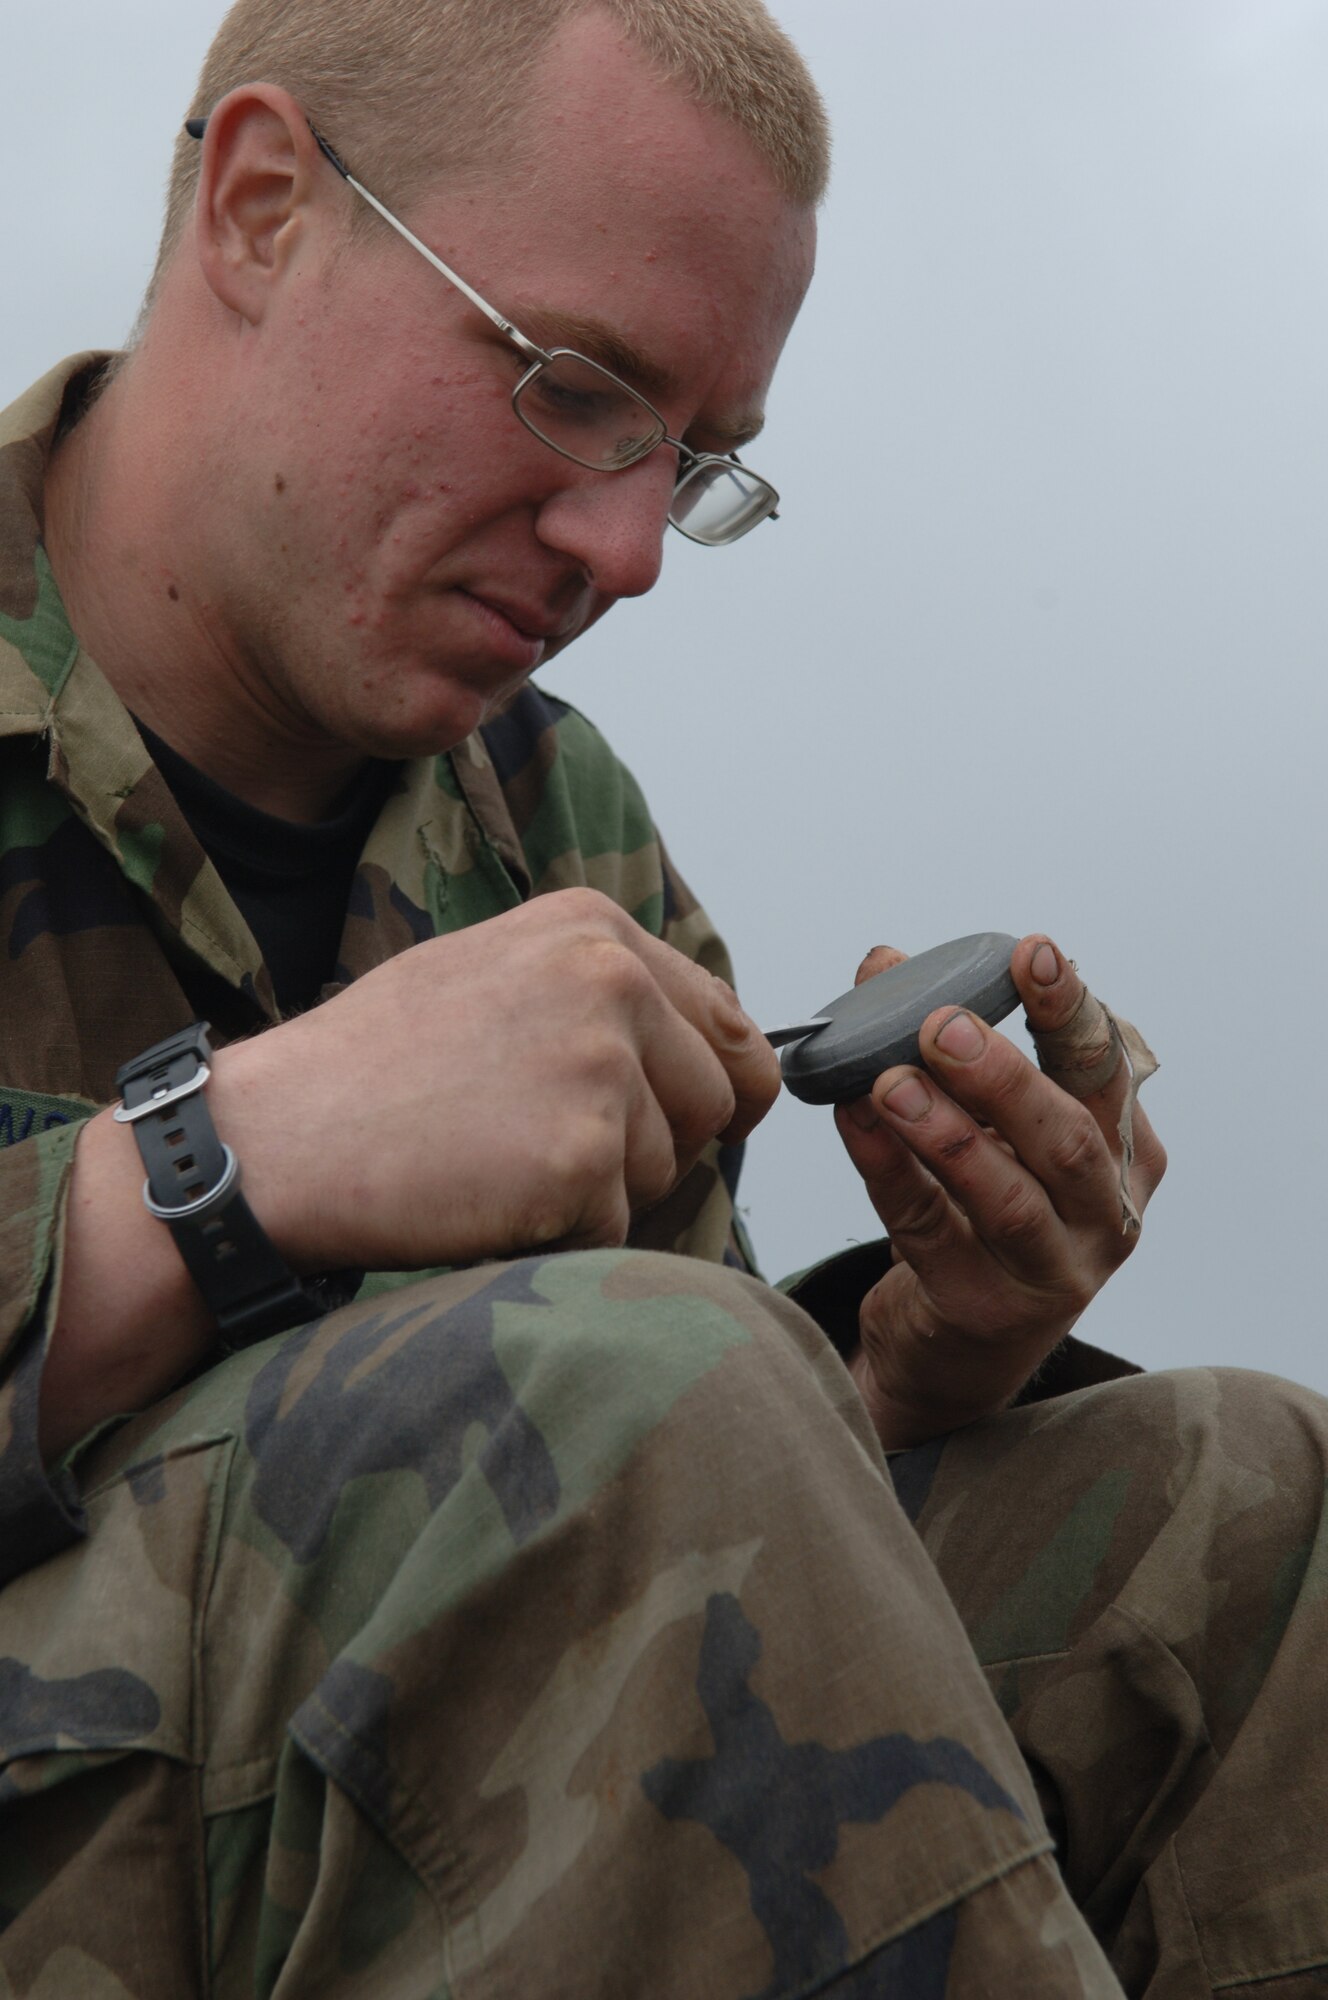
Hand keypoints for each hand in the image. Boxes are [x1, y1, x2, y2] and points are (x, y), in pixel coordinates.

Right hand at [46, 889, 777, 1454]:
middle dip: (658, 1145)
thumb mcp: (494, 974)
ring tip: (494, 1161)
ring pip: (666, 1170)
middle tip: (548, 1149)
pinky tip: (481, 1199)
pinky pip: (616, 1229)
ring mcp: (601, 1065)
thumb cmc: (372, 1066)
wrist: (277, 1135)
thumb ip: (600, 992)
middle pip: (717, 1101)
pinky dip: (558, 1237)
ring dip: (599, 1193)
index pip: (729, 1023)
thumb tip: (712, 1052)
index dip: (720, 1088)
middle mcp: (612, 980)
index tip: (697, 1119)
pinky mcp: (583, 1154)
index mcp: (593, 927)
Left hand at [833, 935, 1165, 1448]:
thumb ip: (945, 1043)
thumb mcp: (986, 1122)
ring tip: (888, 1082)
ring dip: (946, 1133)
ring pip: (1008, 1199)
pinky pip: (930, 1232)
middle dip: (1003, 1076)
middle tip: (940, 1027)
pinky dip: (888, 1172)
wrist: (960, 1344)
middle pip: (1068, 1138)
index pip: (1106, 1067)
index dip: (1070, 1008)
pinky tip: (854, 1123)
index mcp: (1123, 1150)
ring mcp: (1054, 1272)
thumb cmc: (983, 1208)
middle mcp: (1107, 1213)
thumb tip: (883, 963)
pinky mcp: (984, 1309)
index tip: (1031, 952)